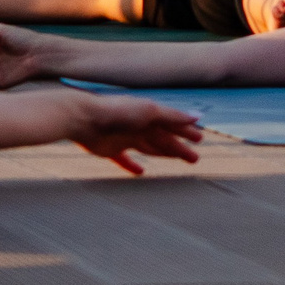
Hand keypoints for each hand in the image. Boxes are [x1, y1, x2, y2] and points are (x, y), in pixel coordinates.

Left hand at [66, 93, 203, 174]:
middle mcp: (137, 125)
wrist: (84, 118)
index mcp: (148, 114)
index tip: (200, 140)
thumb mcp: (149, 111)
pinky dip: (132, 166)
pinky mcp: (110, 150)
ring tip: (177, 162)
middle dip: (179, 147)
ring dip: (163, 154)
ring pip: (148, 148)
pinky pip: (124, 159)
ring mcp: (124, 137)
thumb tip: (198, 116)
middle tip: (195, 159)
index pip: (172, 124)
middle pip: (163, 138)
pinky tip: (140, 173)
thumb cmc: (118, 111)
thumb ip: (172, 116)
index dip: (186, 132)